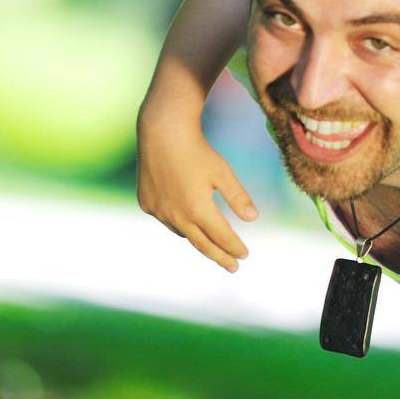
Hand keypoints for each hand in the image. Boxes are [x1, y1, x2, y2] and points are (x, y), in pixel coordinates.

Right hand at [137, 102, 257, 271]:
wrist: (161, 132)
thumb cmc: (197, 150)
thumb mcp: (222, 172)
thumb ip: (237, 197)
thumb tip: (253, 218)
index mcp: (198, 211)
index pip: (222, 237)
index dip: (234, 247)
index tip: (245, 256)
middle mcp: (177, 216)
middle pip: (202, 244)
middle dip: (219, 256)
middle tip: (233, 267)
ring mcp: (159, 211)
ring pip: (182, 232)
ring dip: (198, 238)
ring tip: (211, 243)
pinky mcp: (146, 203)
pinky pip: (166, 219)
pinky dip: (178, 222)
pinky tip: (186, 219)